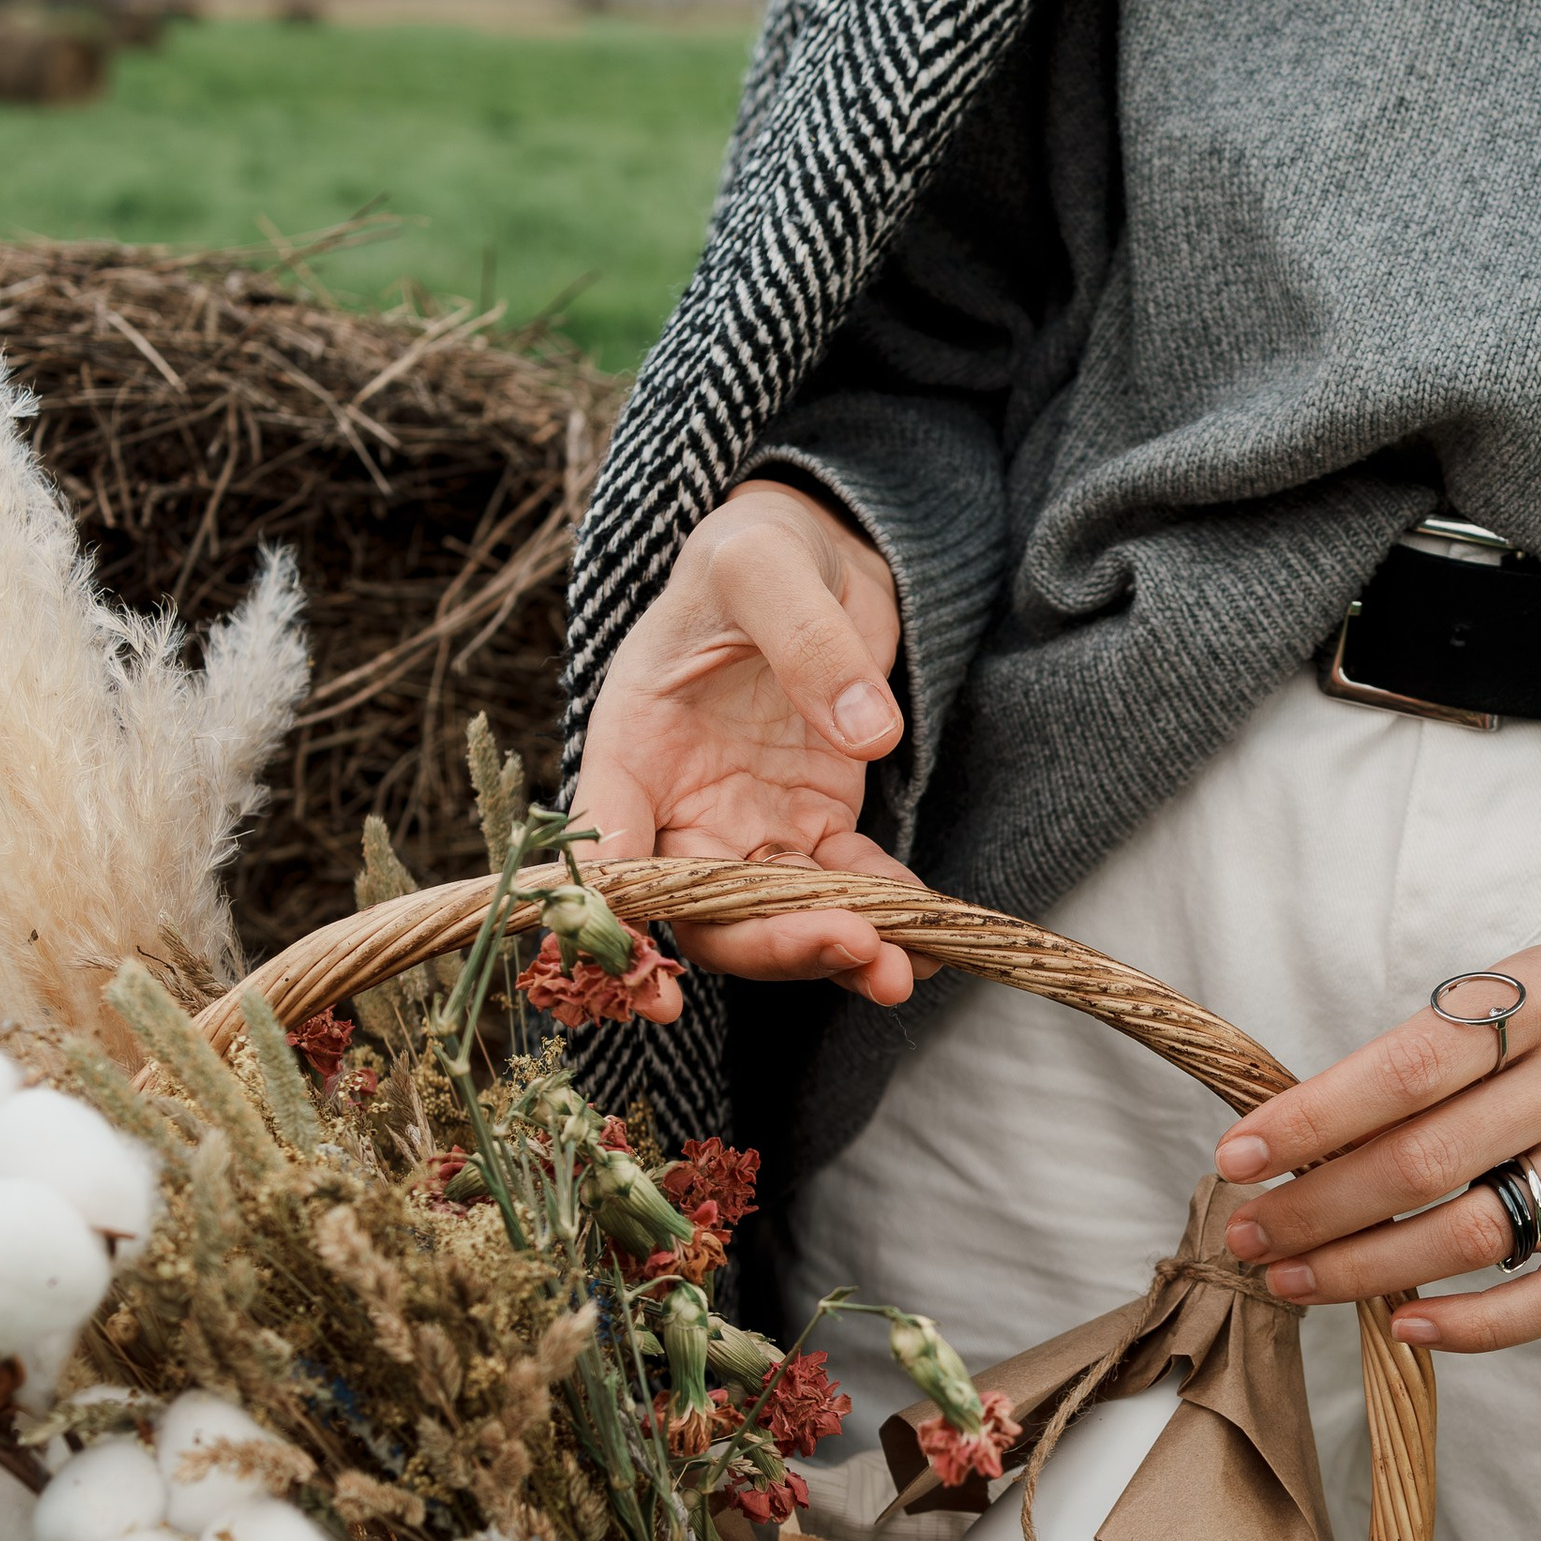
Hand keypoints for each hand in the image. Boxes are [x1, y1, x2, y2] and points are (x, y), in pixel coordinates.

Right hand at [572, 480, 925, 1001]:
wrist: (812, 549)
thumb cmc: (756, 549)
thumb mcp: (764, 564)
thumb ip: (805, 639)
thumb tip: (865, 733)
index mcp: (631, 747)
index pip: (611, 850)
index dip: (622, 929)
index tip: (658, 990)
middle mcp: (679, 805)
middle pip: (702, 912)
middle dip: (770, 946)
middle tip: (848, 946)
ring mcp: (749, 824)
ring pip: (776, 917)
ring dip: (834, 950)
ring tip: (900, 970)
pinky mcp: (816, 822)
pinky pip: (847, 885)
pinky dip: (886, 914)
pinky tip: (930, 936)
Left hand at [1213, 944, 1540, 1350]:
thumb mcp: (1538, 988)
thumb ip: (1444, 1047)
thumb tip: (1308, 1128)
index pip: (1408, 1066)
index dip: (1314, 1117)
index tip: (1237, 1155)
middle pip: (1425, 1160)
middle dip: (1317, 1205)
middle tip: (1249, 1232)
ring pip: (1478, 1233)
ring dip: (1367, 1268)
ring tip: (1297, 1279)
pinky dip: (1476, 1322)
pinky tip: (1407, 1323)